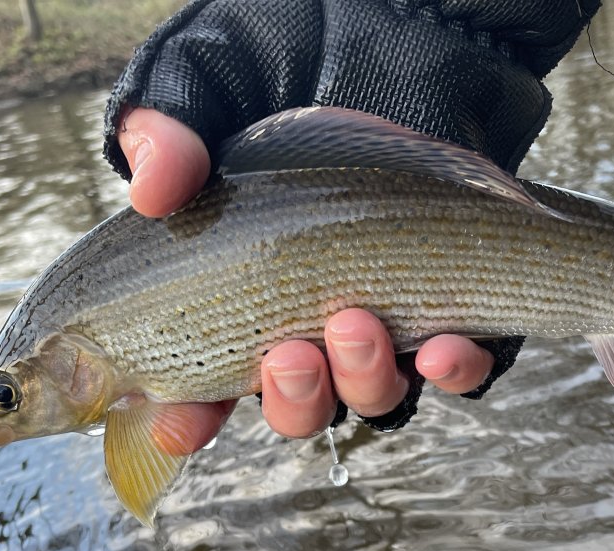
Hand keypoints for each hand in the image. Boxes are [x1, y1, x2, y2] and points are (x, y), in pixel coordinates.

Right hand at [117, 107, 494, 444]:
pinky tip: (442, 349)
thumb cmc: (274, 89)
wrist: (381, 63)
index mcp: (234, 309)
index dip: (189, 420)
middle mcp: (308, 334)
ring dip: (362, 378)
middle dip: (292, 398)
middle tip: (287, 355)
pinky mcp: (452, 312)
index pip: (201, 394)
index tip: (182, 423)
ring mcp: (383, 332)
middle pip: (298, 409)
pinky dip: (455, 371)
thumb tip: (151, 191)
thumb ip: (165, 136)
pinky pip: (462, 371)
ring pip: (374, 399)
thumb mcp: (203, 93)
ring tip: (357, 324)